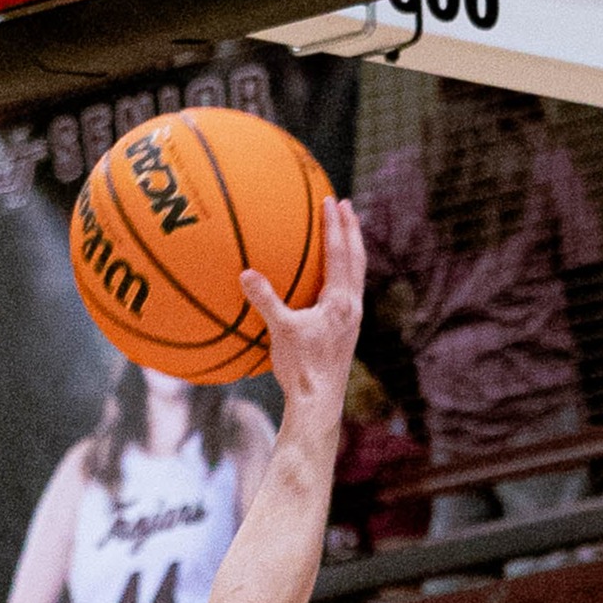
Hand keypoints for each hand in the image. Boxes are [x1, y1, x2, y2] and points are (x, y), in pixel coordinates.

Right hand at [245, 197, 365, 421]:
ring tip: (345, 232)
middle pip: (357, 258)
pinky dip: (344, 272)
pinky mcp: (347, 330)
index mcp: (341, 302)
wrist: (320, 401)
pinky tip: (331, 276)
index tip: (332, 201)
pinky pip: (349, 290)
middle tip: (346, 205)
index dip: (335, 226)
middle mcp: (353, 306)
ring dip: (352, 249)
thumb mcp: (281, 331)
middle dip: (352, 229)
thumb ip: (265, 300)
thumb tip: (245, 273)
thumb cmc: (302, 368)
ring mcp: (353, 319)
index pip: (340, 254)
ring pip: (357, 274)